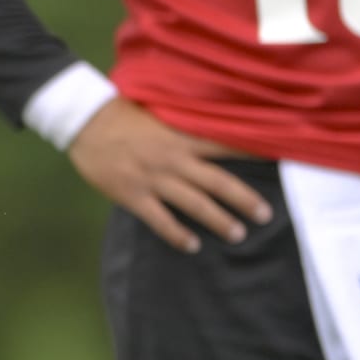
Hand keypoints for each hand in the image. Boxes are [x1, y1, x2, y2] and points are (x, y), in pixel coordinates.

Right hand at [67, 96, 273, 252]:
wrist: (82, 121)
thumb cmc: (118, 114)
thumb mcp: (155, 114)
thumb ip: (179, 128)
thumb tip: (204, 134)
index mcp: (179, 137)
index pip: (224, 146)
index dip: (251, 154)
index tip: (277, 161)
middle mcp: (173, 159)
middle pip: (218, 182)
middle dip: (244, 199)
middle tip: (265, 215)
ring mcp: (154, 178)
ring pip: (195, 204)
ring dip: (220, 220)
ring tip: (238, 234)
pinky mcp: (133, 195)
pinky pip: (161, 220)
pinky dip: (178, 235)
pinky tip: (192, 246)